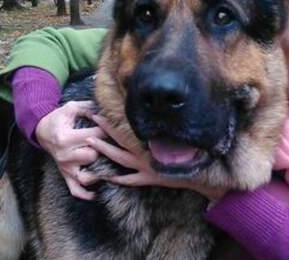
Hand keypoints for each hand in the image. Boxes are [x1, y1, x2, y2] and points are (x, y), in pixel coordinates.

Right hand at [35, 100, 105, 199]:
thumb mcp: (71, 108)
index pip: (93, 136)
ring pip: (86, 177)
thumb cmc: (60, 118)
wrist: (42, 131)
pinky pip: (75, 190)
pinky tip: (97, 193)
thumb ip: (89, 107)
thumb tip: (107, 109)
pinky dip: (85, 194)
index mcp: (65, 137)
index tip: (117, 129)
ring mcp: (65, 167)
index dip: (108, 131)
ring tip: (111, 169)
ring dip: (99, 174)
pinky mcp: (65, 175)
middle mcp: (64, 154)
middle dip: (105, 151)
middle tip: (115, 146)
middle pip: (92, 156)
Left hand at [87, 114, 227, 201]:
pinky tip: (107, 178)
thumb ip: (170, 124)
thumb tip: (164, 107)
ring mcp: (145, 169)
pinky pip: (131, 180)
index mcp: (151, 144)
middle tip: (88, 127)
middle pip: (118, 145)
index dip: (110, 125)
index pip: (125, 133)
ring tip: (90, 146)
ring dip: (105, 153)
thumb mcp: (181, 135)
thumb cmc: (193, 151)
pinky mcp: (149, 179)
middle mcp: (145, 156)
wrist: (200, 174)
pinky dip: (119, 179)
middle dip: (102, 136)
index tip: (97, 115)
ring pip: (120, 161)